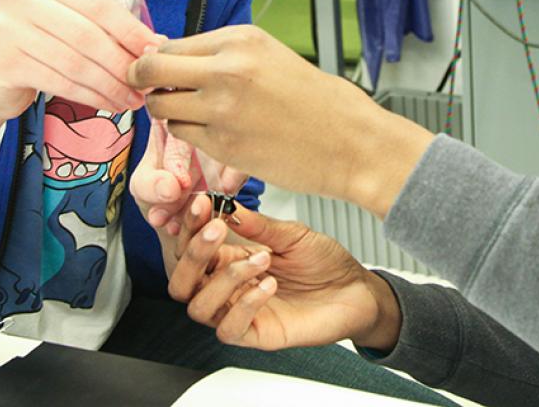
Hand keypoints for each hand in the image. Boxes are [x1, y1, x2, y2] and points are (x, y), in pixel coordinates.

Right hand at [0, 0, 159, 130]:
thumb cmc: (39, 49)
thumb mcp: (71, 28)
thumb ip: (108, 30)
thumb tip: (157, 42)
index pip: (98, 3)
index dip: (131, 29)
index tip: (155, 50)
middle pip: (88, 33)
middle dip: (122, 62)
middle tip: (145, 82)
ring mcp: (7, 29)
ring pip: (75, 61)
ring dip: (110, 84)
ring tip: (131, 99)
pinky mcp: (3, 62)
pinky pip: (59, 81)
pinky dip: (90, 96)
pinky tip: (109, 104)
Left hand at [127, 26, 432, 214]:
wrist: (348, 140)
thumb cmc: (313, 99)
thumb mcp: (267, 56)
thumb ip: (219, 54)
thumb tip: (164, 53)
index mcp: (240, 39)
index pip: (169, 45)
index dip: (155, 61)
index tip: (155, 71)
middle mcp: (227, 68)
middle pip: (150, 69)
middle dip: (141, 81)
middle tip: (146, 91)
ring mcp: (222, 108)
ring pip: (161, 107)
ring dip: (168, 112)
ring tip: (193, 114)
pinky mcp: (222, 144)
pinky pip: (182, 136)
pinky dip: (189, 135)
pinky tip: (213, 132)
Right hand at [170, 201, 401, 351]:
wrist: (356, 289)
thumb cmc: (324, 261)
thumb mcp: (292, 234)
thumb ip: (258, 225)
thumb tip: (226, 206)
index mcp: (231, 258)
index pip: (191, 248)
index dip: (189, 227)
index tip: (201, 204)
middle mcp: (229, 287)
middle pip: (182, 282)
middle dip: (194, 255)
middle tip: (217, 230)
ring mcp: (240, 312)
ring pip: (199, 308)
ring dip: (224, 280)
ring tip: (263, 259)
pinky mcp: (257, 335)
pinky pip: (229, 330)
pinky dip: (243, 306)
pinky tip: (269, 285)